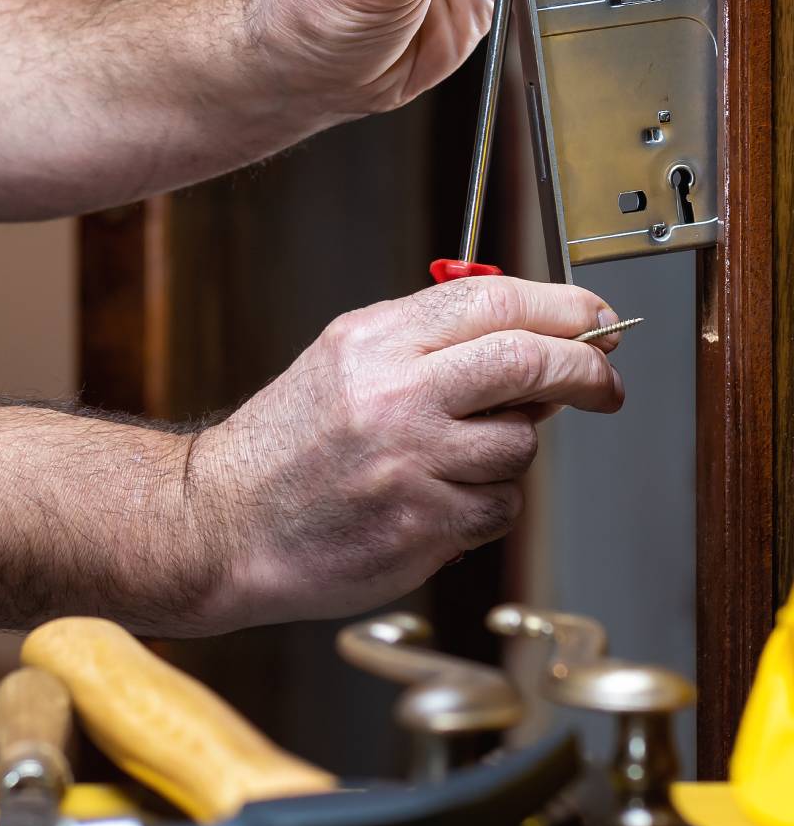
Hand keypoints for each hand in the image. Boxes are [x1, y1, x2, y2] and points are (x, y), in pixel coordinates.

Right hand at [185, 277, 623, 628]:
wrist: (220, 521)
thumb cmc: (284, 448)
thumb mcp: (342, 363)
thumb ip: (428, 345)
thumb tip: (536, 343)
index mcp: (373, 341)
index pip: (495, 301)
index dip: (565, 308)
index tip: (597, 323)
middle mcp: (392, 393)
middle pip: (530, 362)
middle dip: (586, 372)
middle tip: (604, 386)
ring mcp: (409, 461)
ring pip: (519, 445)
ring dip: (506, 455)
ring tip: (449, 464)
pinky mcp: (421, 524)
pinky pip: (497, 508)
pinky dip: (480, 508)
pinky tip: (430, 504)